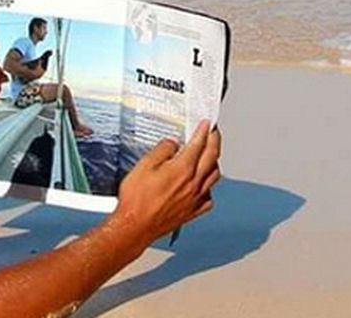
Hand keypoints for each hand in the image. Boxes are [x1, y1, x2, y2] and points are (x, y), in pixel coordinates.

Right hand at [112, 120, 220, 244]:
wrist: (135, 226)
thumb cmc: (137, 199)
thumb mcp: (144, 165)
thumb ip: (162, 150)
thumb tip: (173, 144)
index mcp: (182, 169)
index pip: (199, 144)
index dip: (204, 131)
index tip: (206, 123)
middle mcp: (193, 183)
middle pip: (212, 157)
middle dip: (214, 141)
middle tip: (213, 133)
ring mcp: (195, 199)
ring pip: (214, 176)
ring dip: (214, 162)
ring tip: (210, 155)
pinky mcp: (193, 212)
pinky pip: (209, 197)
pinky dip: (209, 187)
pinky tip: (202, 186)